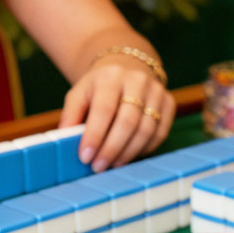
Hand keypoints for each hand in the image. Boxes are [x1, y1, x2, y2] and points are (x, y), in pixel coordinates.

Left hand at [58, 57, 175, 172]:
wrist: (128, 66)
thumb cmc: (100, 87)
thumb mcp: (80, 93)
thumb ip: (71, 115)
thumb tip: (64, 140)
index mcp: (111, 76)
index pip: (104, 109)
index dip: (95, 136)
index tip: (85, 157)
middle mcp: (137, 81)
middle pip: (128, 121)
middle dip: (112, 149)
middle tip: (99, 166)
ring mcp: (157, 91)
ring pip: (146, 130)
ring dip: (128, 153)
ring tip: (113, 164)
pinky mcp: (169, 102)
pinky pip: (160, 133)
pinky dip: (145, 149)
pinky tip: (130, 154)